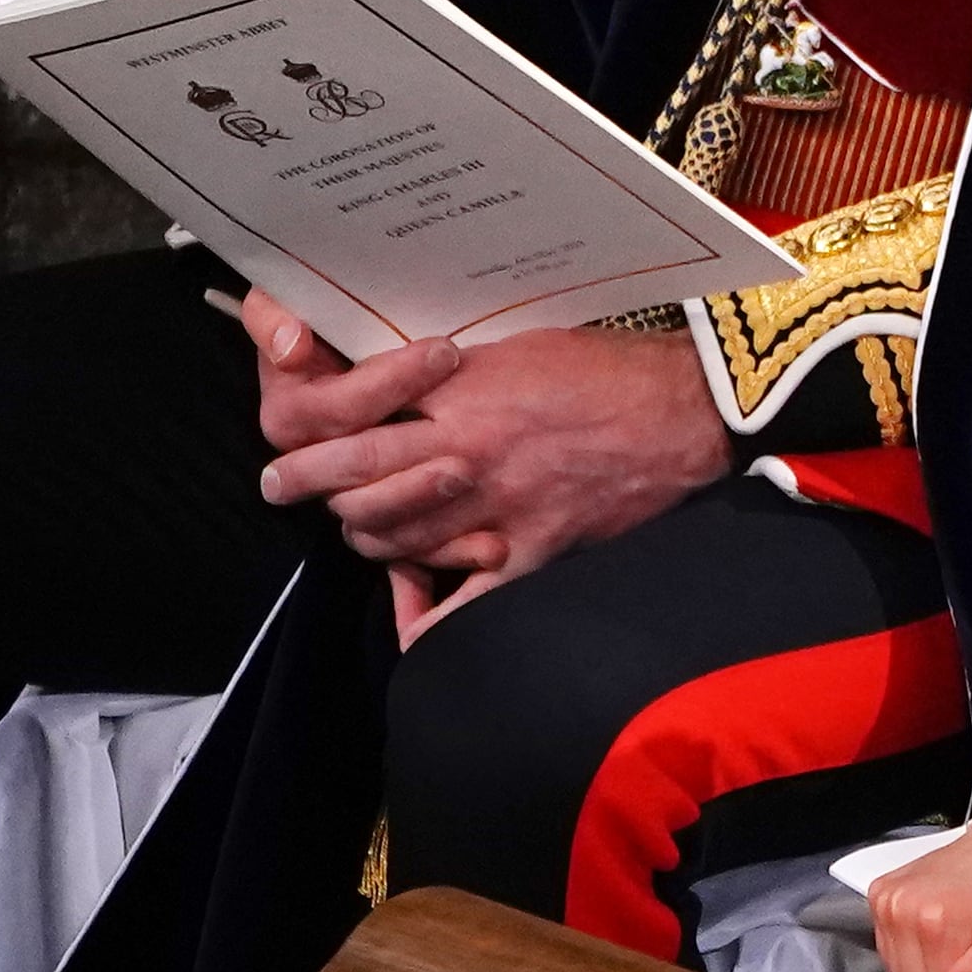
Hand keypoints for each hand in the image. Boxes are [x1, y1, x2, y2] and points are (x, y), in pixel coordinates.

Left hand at [246, 291, 727, 623]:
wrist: (689, 409)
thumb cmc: (609, 368)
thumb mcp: (520, 346)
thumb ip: (456, 373)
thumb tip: (405, 384)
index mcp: (460, 391)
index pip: (351, 417)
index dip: (306, 434)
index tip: (287, 441)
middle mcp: (467, 451)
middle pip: (356, 480)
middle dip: (305, 484)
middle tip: (282, 487)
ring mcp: (498, 507)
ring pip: (395, 539)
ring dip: (366, 536)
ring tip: (360, 527)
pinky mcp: (534, 548)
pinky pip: (468, 601)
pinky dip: (430, 622)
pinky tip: (410, 626)